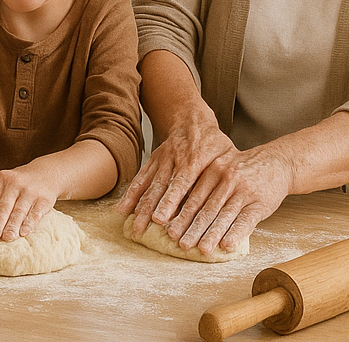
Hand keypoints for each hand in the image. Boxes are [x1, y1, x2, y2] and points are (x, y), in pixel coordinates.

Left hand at [0, 165, 59, 241]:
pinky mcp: (44, 199)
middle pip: (4, 207)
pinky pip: (36, 213)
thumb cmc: (18, 184)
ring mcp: (30, 191)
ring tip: (6, 238)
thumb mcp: (3, 184)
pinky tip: (24, 233)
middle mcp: (14, 184)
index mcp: (0, 180)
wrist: (45, 173)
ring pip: (19, 211)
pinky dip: (29, 223)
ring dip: (12, 226)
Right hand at [116, 107, 235, 237]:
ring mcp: (161, 161)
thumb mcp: (225, 156)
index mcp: (194, 160)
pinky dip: (131, 194)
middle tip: (142, 229)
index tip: (160, 219)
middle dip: (149, 210)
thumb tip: (223, 206)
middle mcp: (174, 160)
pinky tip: (123, 209)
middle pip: (160, 188)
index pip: (180, 184)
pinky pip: (141, 179)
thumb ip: (221, 178)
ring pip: (148, 185)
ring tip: (133, 226)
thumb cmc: (213, 143)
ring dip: (139, 207)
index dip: (169, 202)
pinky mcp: (153, 161)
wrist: (192, 120)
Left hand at [161, 144, 293, 255]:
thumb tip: (181, 209)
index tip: (169, 230)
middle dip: (192, 228)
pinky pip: (246, 220)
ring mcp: (244, 191)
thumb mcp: (221, 169)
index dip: (181, 215)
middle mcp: (226, 179)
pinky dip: (235, 233)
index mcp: (213, 170)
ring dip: (212, 234)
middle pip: (207, 208)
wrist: (276, 163)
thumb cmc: (243, 170)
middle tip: (181, 243)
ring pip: (224, 216)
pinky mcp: (260, 203)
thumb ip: (205, 185)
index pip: (194, 197)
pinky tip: (226, 244)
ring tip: (202, 249)